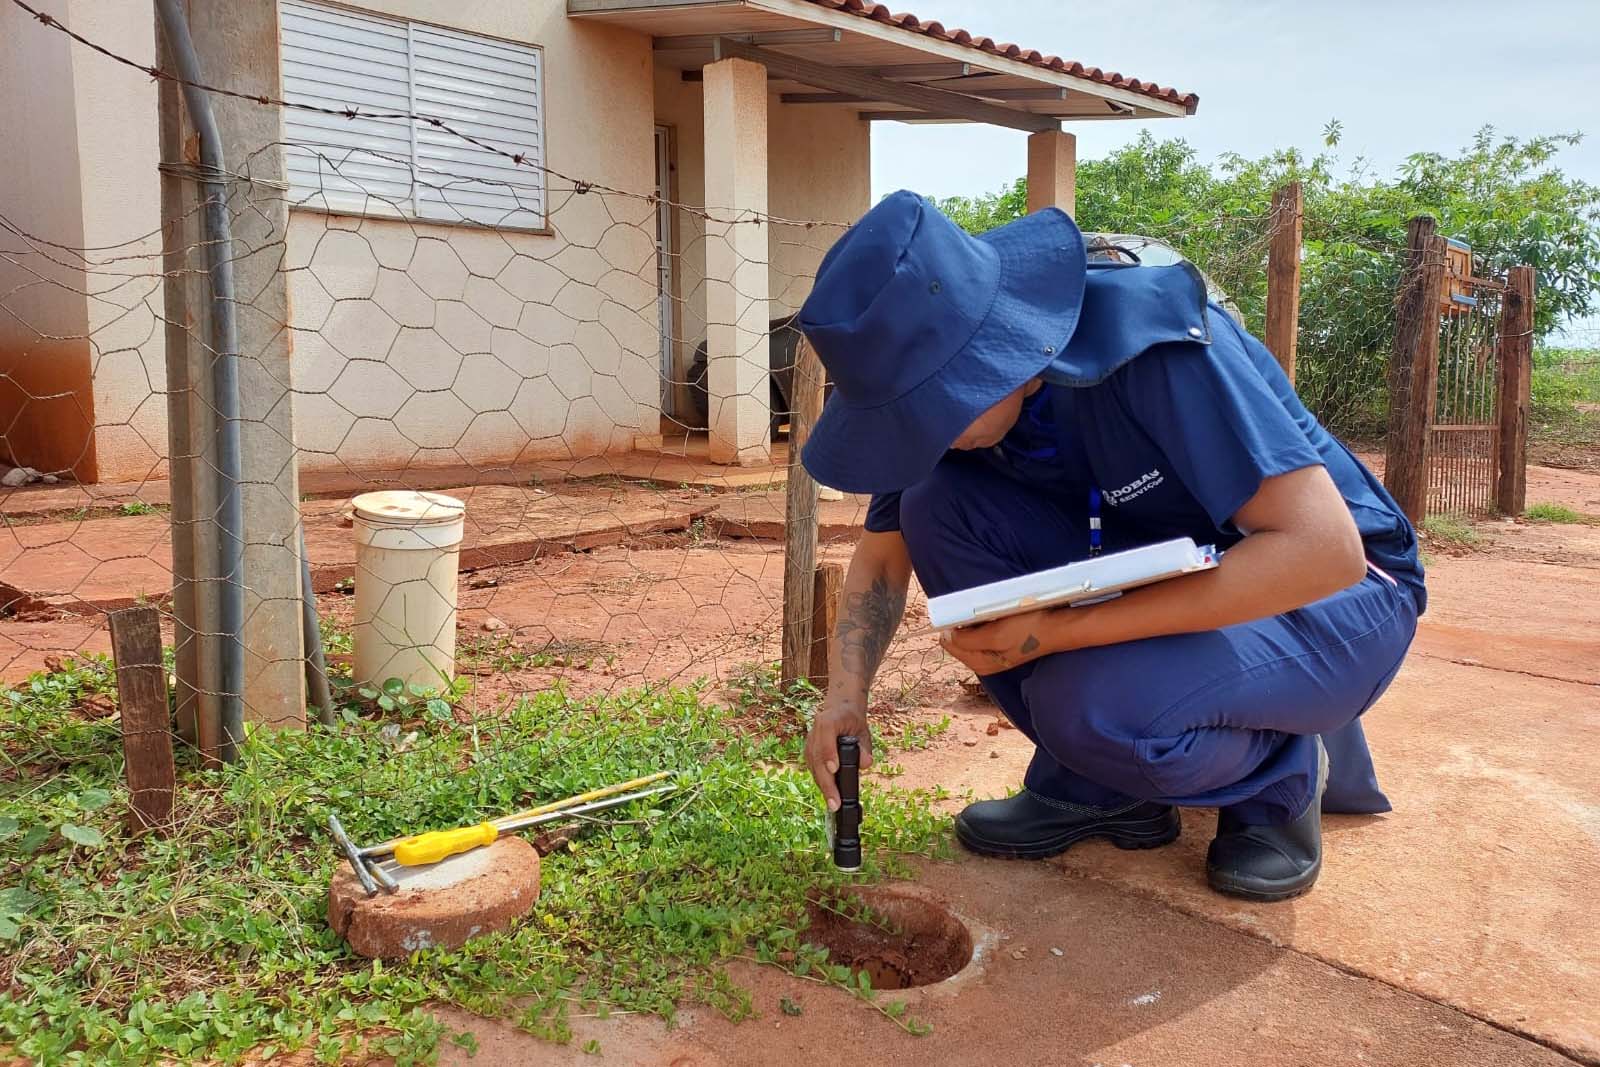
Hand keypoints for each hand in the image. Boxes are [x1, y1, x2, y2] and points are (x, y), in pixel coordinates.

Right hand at [805, 698, 873, 811]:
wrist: (839, 710)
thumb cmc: (852, 721)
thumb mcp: (864, 731)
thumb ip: (865, 747)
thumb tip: (865, 764)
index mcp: (828, 721)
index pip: (826, 736)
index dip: (829, 753)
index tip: (834, 769)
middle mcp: (815, 731)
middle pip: (818, 758)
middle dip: (826, 781)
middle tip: (835, 802)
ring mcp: (809, 742)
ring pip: (813, 766)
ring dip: (822, 785)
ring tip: (833, 803)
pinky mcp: (808, 751)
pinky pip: (813, 768)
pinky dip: (820, 781)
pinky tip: (829, 794)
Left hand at [940, 609, 1059, 675]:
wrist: (1054, 628)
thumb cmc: (1027, 629)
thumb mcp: (996, 635)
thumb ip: (968, 640)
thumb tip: (948, 637)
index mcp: (979, 663)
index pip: (949, 643)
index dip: (953, 626)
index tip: (966, 614)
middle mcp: (981, 664)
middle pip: (956, 640)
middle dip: (963, 626)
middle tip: (983, 615)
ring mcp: (989, 656)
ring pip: (967, 636)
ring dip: (972, 623)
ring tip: (992, 617)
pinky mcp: (997, 647)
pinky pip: (978, 634)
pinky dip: (981, 624)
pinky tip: (995, 619)